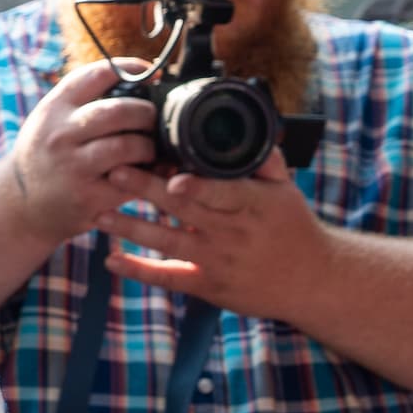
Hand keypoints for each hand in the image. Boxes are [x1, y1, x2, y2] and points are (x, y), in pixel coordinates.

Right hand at [9, 58, 156, 247]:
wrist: (19, 204)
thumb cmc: (44, 154)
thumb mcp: (48, 119)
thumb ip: (81, 100)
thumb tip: (137, 79)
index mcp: (54, 109)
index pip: (98, 75)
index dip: (131, 69)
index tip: (149, 73)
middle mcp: (61, 135)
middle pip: (119, 111)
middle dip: (146, 112)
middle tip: (152, 119)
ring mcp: (74, 167)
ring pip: (128, 146)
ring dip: (148, 146)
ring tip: (149, 148)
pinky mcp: (88, 197)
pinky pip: (130, 181)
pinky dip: (146, 176)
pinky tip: (147, 173)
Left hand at [95, 146, 333, 316]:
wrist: (313, 281)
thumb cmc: (295, 227)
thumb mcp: (287, 190)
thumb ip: (264, 159)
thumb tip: (248, 127)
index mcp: (253, 205)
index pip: (222, 192)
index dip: (197, 186)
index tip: (172, 176)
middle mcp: (232, 233)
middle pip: (184, 210)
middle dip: (147, 191)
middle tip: (114, 171)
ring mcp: (218, 261)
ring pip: (169, 243)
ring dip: (132, 229)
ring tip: (100, 214)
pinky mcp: (208, 285)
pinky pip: (170, 278)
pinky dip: (140, 271)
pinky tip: (112, 261)